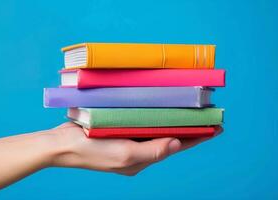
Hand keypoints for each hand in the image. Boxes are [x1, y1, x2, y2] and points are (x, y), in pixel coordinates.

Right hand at [46, 122, 221, 175]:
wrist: (61, 145)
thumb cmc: (91, 151)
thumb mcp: (124, 155)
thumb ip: (152, 151)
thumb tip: (177, 143)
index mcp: (142, 159)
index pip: (176, 147)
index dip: (197, 137)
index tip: (217, 127)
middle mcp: (138, 151)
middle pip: (169, 137)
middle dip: (188, 127)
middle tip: (206, 113)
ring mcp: (127, 140)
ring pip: (156, 129)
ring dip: (172, 119)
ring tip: (189, 107)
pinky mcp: (117, 130)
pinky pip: (140, 122)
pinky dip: (152, 115)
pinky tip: (159, 105)